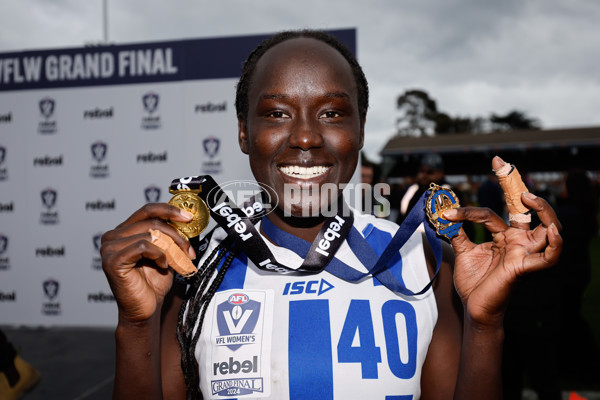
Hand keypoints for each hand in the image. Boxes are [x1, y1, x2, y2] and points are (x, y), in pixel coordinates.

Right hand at [100, 203, 195, 323]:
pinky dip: (158, 255)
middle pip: (152, 222)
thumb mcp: (166, 252)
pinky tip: (162, 266)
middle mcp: (112, 236)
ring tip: (174, 261)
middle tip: (188, 250)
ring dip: (170, 247)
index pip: (147, 210)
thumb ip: (169, 235)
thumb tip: (185, 218)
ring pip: (150, 233)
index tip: (187, 216)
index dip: (169, 210)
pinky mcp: (112, 261)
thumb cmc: (153, 283)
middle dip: (175, 236)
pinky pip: (143, 246)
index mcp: (123, 231)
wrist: (146, 310)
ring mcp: (109, 248)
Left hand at [442, 189, 561, 327]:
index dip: (471, 207)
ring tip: (528, 197)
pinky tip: (551, 231)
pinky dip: (554, 245)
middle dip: (516, 184)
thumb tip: (445, 215)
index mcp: (503, 236)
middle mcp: (517, 241)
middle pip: (526, 210)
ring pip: (547, 229)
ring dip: (544, 211)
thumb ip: (458, 233)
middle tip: (501, 164)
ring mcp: (523, 253)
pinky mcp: (523, 267)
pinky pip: (547, 257)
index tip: (449, 201)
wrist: (473, 307)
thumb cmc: (473, 282)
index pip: (495, 211)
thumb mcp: (463, 251)